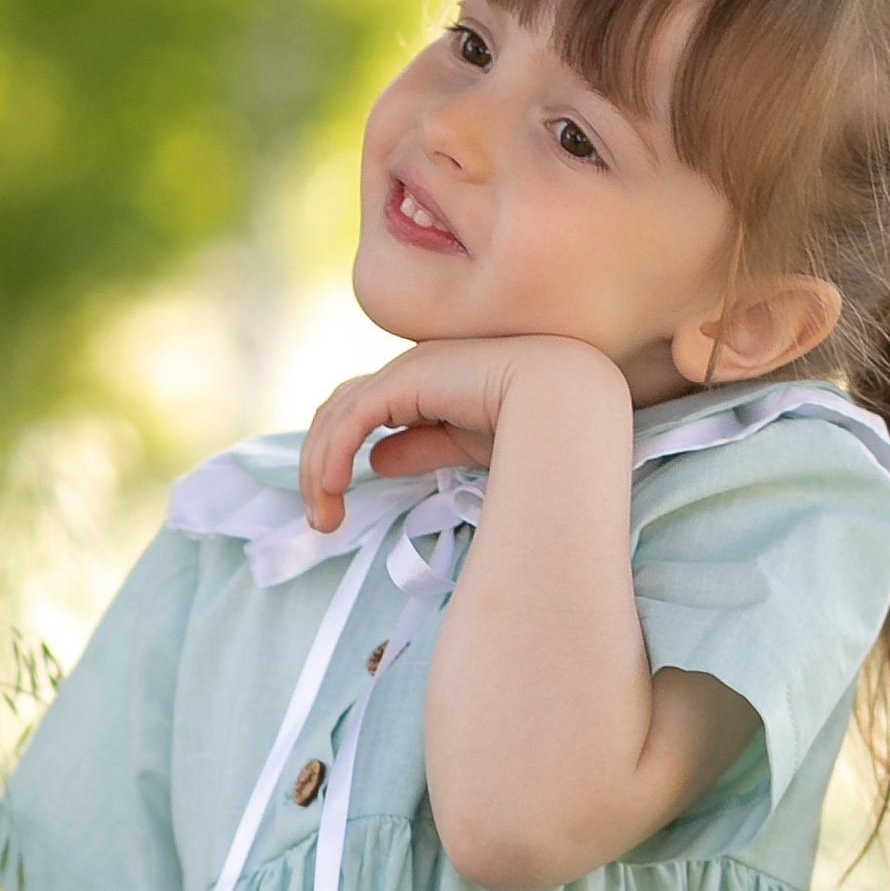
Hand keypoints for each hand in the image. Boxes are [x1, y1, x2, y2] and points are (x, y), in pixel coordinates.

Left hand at [298, 336, 618, 533]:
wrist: (569, 406)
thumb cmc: (538, 426)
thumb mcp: (466, 445)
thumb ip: (421, 447)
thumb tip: (377, 461)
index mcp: (430, 380)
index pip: (362, 411)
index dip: (339, 454)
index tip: (333, 506)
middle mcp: (413, 369)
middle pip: (340, 412)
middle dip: (320, 466)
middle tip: (321, 521)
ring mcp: (408, 370)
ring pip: (338, 416)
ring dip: (320, 469)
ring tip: (324, 519)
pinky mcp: (404, 381)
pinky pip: (353, 420)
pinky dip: (334, 454)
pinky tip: (333, 490)